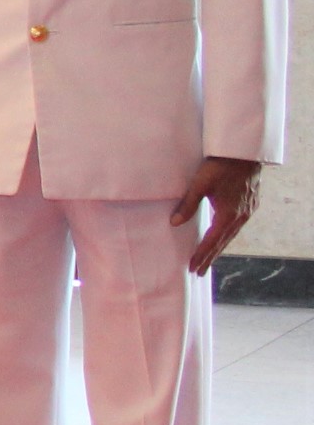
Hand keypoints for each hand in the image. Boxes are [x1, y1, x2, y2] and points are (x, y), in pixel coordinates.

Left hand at [176, 156, 261, 274]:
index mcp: (229, 215)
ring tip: (209, 259)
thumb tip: (174, 223)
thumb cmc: (220, 166)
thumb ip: (187, 204)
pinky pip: (237, 226)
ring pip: (231, 235)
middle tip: (199, 272)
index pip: (212, 241)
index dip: (201, 255)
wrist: (244, 152)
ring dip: (219, 247)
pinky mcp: (250, 204)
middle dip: (210, 257)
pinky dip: (227, 235)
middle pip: (222, 242)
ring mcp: (248, 211)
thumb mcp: (200, 184)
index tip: (193, 268)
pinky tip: (222, 236)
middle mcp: (241, 217)